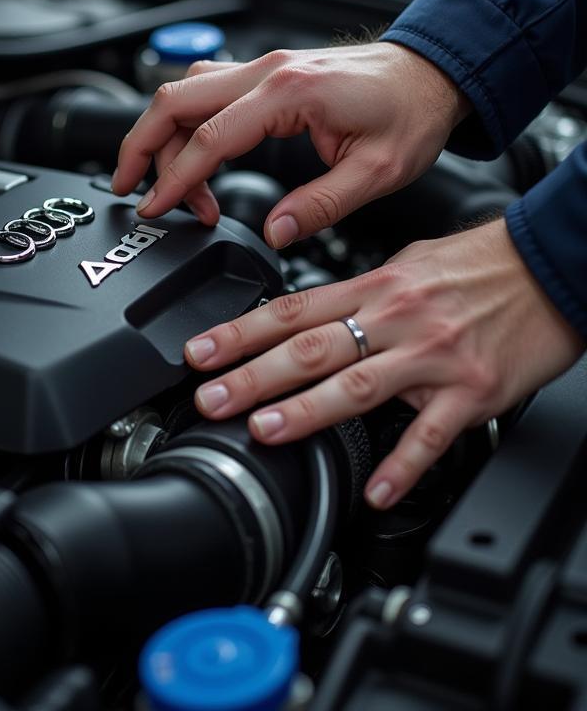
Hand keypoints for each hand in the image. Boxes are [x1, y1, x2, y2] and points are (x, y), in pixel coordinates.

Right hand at [111, 42, 469, 246]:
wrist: (432, 72)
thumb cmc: (411, 113)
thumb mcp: (377, 171)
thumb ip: (320, 205)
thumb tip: (275, 233)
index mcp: (288, 93)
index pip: (209, 138)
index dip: (175, 179)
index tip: (155, 210)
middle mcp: (265, 71)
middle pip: (174, 100)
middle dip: (139, 146)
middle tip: (127, 189)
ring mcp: (261, 67)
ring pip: (183, 92)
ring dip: (160, 134)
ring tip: (162, 184)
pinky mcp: (264, 74)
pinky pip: (205, 91)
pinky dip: (184, 122)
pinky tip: (191, 154)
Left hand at [182, 218, 584, 507]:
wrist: (551, 264)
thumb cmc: (478, 264)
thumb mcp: (405, 262)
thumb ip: (355, 293)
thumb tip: (307, 312)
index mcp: (374, 287)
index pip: (290, 311)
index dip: (239, 332)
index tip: (199, 352)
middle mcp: (396, 319)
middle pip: (310, 349)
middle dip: (252, 375)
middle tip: (209, 397)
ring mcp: (433, 356)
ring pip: (358, 386)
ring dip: (306, 411)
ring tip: (263, 430)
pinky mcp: (473, 390)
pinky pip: (431, 434)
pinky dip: (402, 465)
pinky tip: (376, 489)